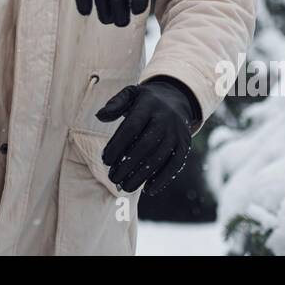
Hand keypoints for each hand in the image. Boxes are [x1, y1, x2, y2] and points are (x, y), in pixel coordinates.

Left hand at [95, 78, 199, 194]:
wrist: (177, 98)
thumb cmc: (146, 101)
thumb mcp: (131, 94)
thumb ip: (115, 103)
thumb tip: (100, 116)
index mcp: (149, 105)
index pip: (131, 127)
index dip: (117, 145)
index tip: (105, 160)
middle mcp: (165, 118)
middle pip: (146, 145)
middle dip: (127, 165)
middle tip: (113, 178)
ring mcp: (177, 132)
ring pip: (159, 157)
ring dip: (142, 175)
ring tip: (126, 186)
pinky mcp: (185, 144)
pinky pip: (176, 164)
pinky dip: (163, 178)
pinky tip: (148, 189)